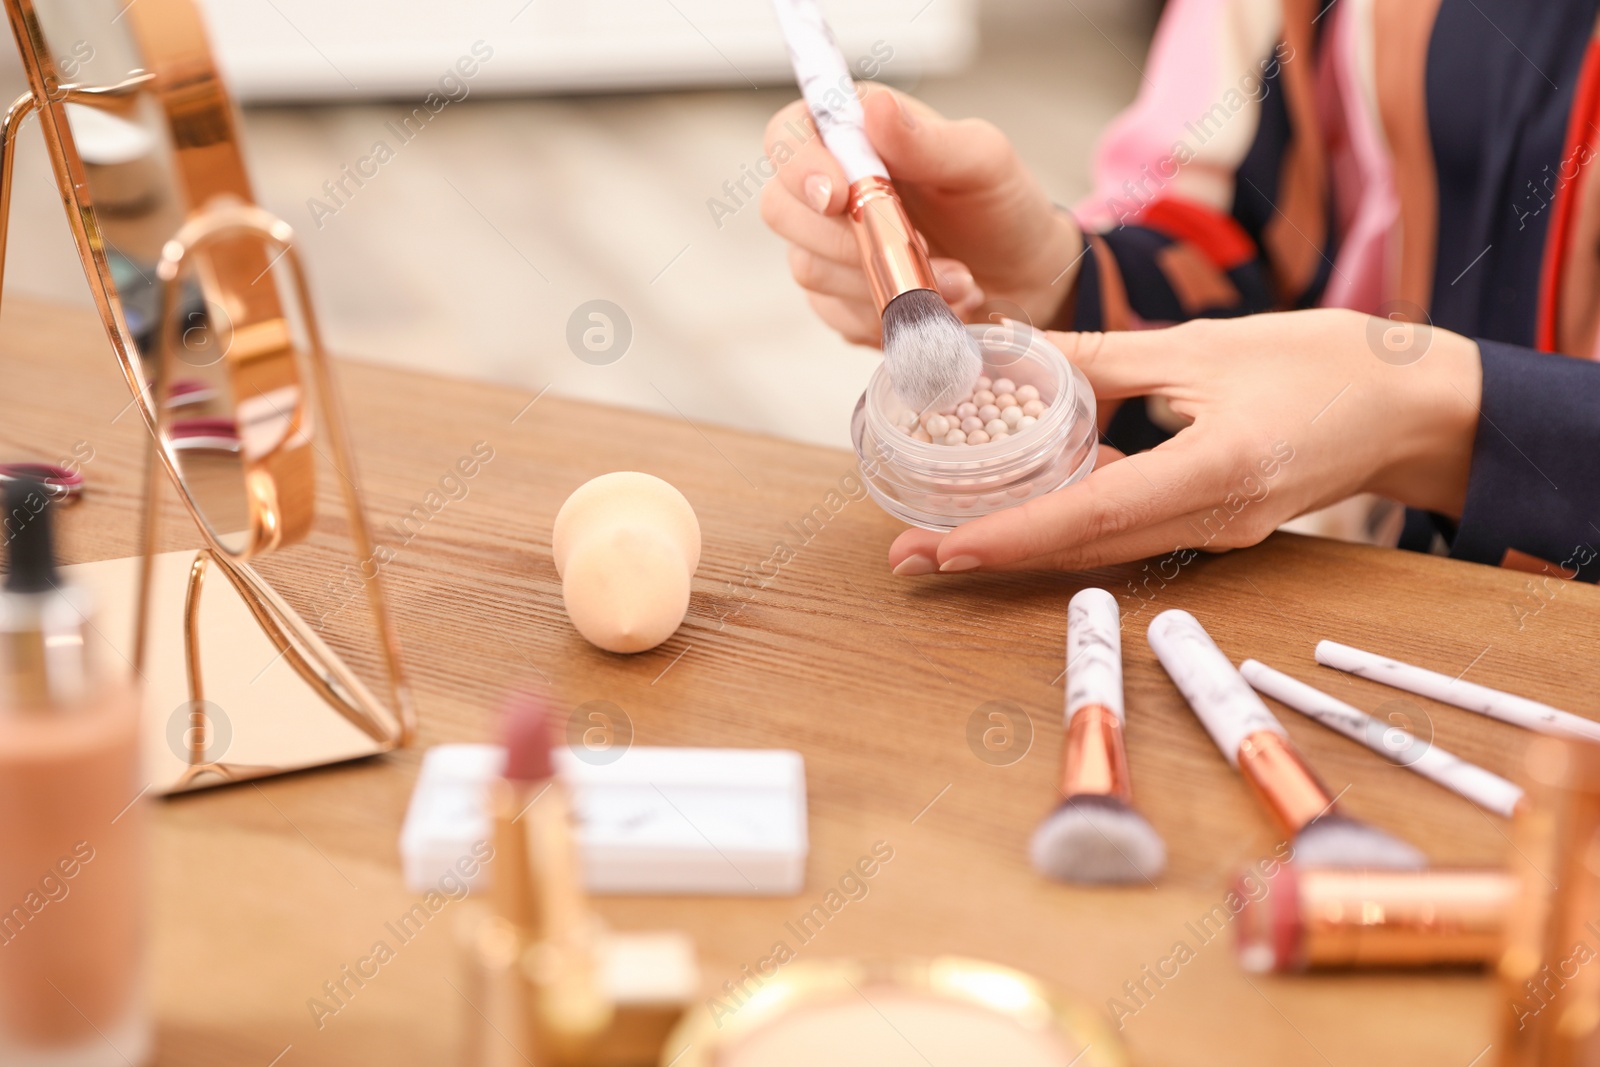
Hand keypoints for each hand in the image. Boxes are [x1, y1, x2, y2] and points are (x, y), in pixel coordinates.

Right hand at [760, 87, 1081, 345]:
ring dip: (883, 281)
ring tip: (954, 280)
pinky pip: (834, 313)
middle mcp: (828, 187)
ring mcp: (825, 247)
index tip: (838, 195)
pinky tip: (931, 303)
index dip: (798, 166)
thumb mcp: (981, 162)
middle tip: (919, 249)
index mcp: (853, 134)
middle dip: (847, 239)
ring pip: (809, 268)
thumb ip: (927, 140)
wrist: (1021, 276)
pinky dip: (886, 313)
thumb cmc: (999, 206)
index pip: (786, 136)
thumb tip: (875, 109)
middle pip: (780, 208)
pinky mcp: (836, 299)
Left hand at [887, 309, 1484, 573]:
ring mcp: (1220, 535)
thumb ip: (1102, 358)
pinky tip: (1025, 510)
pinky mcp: (1220, 530)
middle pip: (1085, 549)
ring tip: (943, 541)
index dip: (1011, 537)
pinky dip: (1074, 527)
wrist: (1412, 405)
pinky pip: (1132, 535)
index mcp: (1218, 470)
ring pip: (1103, 549)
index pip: (1092, 516)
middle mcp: (1216, 520)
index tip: (939, 551)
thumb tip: (1012, 352)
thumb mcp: (1203, 346)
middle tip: (908, 557)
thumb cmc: (1324, 363)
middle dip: (993, 555)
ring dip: (1024, 548)